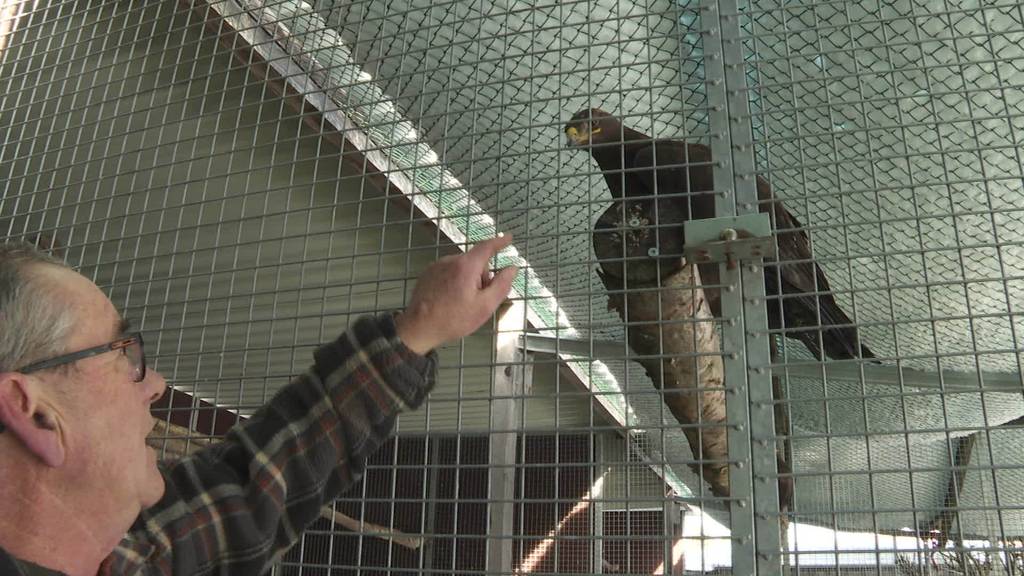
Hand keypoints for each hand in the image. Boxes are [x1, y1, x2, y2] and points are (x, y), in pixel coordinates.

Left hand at [395, 235, 518, 354]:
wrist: (419, 328)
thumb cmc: (454, 319)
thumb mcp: (484, 306)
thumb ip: (501, 285)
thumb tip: (512, 268)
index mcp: (466, 266)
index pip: (487, 247)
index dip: (500, 242)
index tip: (509, 238)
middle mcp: (450, 260)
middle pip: (475, 262)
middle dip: (482, 277)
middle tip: (479, 300)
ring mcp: (437, 266)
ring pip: (462, 268)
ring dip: (468, 280)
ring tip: (462, 303)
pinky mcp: (428, 273)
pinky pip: (449, 272)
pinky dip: (455, 281)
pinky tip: (450, 300)